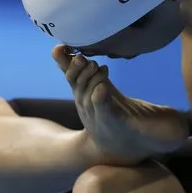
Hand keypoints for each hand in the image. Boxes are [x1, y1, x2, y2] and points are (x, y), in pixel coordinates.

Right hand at [52, 45, 188, 163]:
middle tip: (82, 58)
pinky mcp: (114, 125)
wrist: (130, 144)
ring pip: (89, 98)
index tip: (64, 48)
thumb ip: (82, 71)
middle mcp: (88, 109)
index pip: (72, 79)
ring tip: (97, 67)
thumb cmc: (112, 115)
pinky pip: (104, 112)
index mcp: (84, 99)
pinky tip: (102, 88)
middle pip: (78, 87)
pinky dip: (101, 100)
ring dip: (91, 81)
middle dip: (77, 71)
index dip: (67, 64)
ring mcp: (99, 118)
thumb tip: (61, 48)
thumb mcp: (96, 90)